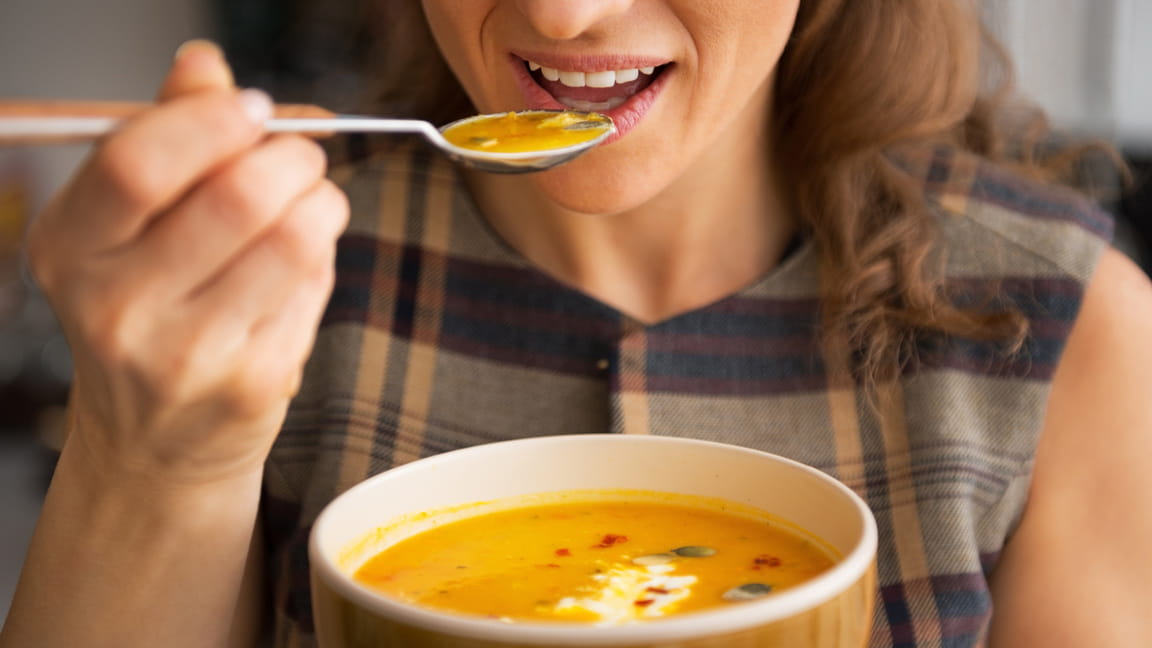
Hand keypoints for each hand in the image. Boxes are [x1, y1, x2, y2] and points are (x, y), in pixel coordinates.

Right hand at [25, 41, 348, 484]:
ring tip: (311, 205)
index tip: (251, 111)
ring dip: (321, 203)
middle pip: (236, 197)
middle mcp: (115, 307)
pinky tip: (300, 267)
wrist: (155, 445)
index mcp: (71, 249)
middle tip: (300, 157)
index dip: (213, 122)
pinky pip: (315, 286)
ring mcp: (186, 354)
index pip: (140, 162)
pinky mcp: (251, 384)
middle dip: (291, 157)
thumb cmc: (149, 316)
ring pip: (294, 239)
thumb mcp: (128, 227)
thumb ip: (166, 136)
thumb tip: (204, 64)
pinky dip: (323, 259)